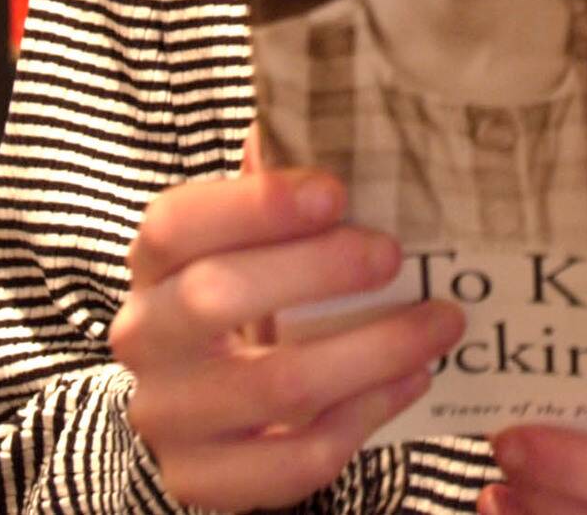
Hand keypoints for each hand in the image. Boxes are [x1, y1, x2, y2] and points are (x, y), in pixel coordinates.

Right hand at [109, 167, 464, 511]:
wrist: (202, 395)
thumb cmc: (247, 287)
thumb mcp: (253, 235)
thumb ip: (281, 179)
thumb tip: (344, 109)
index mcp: (154, 261)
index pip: (178, 225)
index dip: (256, 206)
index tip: (336, 190)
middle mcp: (145, 336)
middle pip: (217, 300)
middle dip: (321, 273)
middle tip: (397, 255)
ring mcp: (170, 417)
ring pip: (273, 386)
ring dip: (371, 351)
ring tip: (440, 322)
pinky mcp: (205, 479)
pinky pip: (291, 460)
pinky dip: (362, 418)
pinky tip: (410, 380)